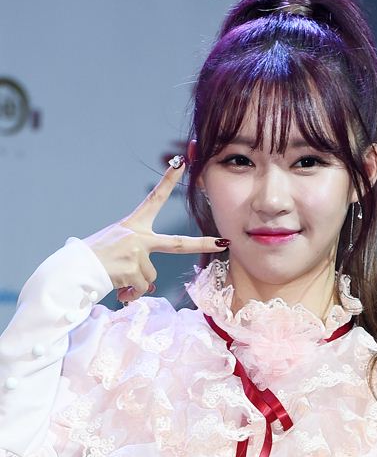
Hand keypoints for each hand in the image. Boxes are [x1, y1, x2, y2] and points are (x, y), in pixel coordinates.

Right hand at [82, 158, 228, 304]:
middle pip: (178, 243)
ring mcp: (136, 252)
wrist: (74, 270)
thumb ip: (136, 261)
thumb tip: (149, 287)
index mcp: (132, 225)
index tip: (182, 163)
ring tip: (117, 278)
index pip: (153, 199)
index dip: (168, 180)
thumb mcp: (115, 249)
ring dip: (136, 284)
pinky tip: (117, 287)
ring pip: (151, 278)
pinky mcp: (132, 269)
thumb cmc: (93, 259)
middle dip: (203, 244)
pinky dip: (130, 294)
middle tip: (223, 243)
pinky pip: (141, 289)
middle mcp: (137, 236)